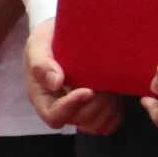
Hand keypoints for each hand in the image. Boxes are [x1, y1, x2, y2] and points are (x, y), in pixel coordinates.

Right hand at [23, 21, 121, 136]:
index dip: (71, 107)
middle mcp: (60, 105)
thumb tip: (55, 83)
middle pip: (77, 121)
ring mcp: (79, 108)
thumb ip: (41, 62)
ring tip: (113, 86)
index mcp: (42, 96)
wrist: (68, 32)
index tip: (88, 90)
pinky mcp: (97, 106)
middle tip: (105, 84)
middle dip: (94, 105)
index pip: (54, 115)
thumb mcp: (39, 43)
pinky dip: (116, 112)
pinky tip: (118, 94)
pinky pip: (107, 122)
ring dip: (107, 108)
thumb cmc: (49, 39)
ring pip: (94, 124)